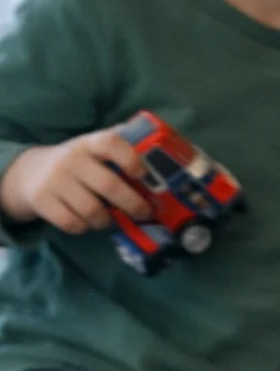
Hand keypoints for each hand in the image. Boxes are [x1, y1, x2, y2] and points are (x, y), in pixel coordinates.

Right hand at [0, 127, 151, 231]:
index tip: (143, 174)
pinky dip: (84, 228)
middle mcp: (71, 159)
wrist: (26, 172)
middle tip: (145, 214)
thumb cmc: (76, 164)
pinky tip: (86, 222)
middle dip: (133, 204)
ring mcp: (54, 180)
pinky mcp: (40, 201)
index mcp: (89, 143)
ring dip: (107, 220)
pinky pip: (72, 223)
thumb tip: (162, 152)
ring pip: (92, 210)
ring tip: (109, 219)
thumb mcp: (93, 150)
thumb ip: (121, 148)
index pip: (111, 142)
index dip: (130, 158)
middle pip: (109, 185)